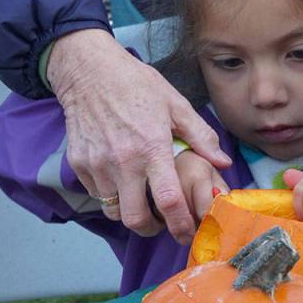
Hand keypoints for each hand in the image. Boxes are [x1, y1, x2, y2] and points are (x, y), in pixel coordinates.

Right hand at [48, 29, 230, 242]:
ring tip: (141, 200)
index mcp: (151, 147)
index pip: (168, 200)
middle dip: (152, 229)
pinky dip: (111, 195)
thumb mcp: (175, 104)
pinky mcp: (79, 164)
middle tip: (161, 223)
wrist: (89, 70)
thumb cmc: (136, 84)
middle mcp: (123, 161)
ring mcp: (97, 164)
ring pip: (114, 211)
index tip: (187, 232)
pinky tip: (121, 179)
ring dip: (130, 212)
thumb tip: (223, 162)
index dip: (180, 224)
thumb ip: (200, 136)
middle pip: (136, 219)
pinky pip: (97, 194)